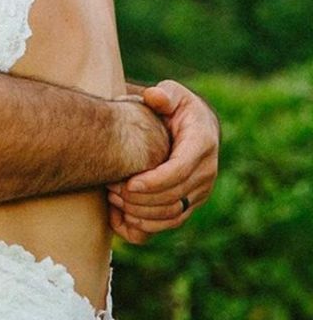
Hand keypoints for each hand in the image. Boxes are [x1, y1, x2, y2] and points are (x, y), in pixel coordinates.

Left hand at [108, 80, 219, 242]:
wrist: (195, 126)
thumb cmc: (177, 107)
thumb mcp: (172, 94)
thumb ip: (163, 94)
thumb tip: (155, 96)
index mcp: (202, 144)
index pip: (181, 170)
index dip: (155, 181)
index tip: (129, 184)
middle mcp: (207, 170)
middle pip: (175, 195)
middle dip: (142, 198)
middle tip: (112, 191)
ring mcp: (201, 189)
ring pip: (173, 213)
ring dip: (142, 213)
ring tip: (114, 200)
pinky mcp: (192, 201)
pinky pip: (172, 222)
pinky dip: (148, 225)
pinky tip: (123, 217)